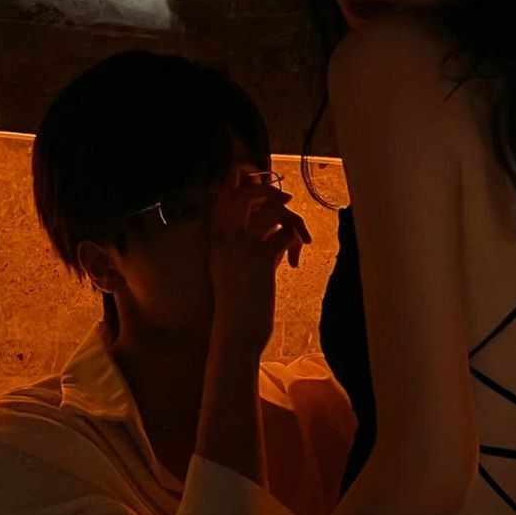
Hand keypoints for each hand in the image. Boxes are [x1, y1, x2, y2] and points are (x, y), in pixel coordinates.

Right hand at [209, 184, 311, 351]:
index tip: (268, 191)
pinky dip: (296, 241)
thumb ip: (257, 244)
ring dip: (292, 219)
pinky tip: (295, 262)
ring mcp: (241, 246)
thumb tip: (279, 230)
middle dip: (272, 191)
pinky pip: (285, 231)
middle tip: (288, 204)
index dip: (247, 181)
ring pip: (272, 208)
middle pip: (247, 189)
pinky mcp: (260, 259)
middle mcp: (225, 236)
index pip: (225, 190)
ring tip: (299, 240)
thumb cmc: (241, 305)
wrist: (236, 334)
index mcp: (216, 237)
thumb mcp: (242, 268)